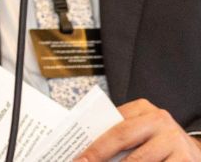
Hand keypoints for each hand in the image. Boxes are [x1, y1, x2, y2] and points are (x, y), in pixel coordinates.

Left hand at [75, 99, 200, 161]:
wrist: (194, 153)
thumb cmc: (159, 144)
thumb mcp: (142, 133)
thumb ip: (120, 137)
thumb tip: (86, 153)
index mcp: (144, 110)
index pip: (112, 124)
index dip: (93, 142)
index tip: (78, 158)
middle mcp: (160, 121)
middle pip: (121, 137)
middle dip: (99, 154)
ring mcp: (174, 141)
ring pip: (138, 160)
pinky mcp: (186, 160)